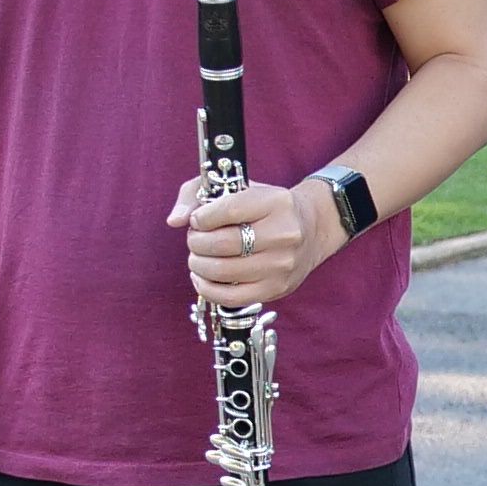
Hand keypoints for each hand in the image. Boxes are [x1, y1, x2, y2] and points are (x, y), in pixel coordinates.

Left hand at [175, 174, 335, 310]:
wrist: (311, 229)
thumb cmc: (264, 207)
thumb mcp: (238, 187)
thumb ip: (196, 194)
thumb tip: (175, 220)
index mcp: (276, 202)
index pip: (228, 210)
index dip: (201, 218)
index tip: (197, 220)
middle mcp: (285, 233)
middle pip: (223, 244)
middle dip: (196, 242)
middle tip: (194, 240)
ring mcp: (283, 265)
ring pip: (223, 272)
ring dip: (198, 265)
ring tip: (197, 257)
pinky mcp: (277, 289)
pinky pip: (232, 298)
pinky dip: (207, 289)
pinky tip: (201, 277)